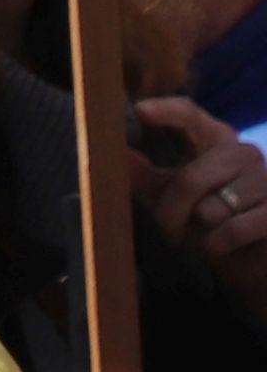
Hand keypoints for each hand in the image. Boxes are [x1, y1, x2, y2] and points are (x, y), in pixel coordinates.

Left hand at [134, 97, 266, 262]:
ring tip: (206, 236)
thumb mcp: (167, 198)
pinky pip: (234, 228)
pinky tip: (221, 246)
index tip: (140, 111)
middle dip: (170, 214)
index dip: (165, 112)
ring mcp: (266, 180)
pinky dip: (218, 244)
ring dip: (198, 233)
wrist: (249, 260)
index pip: (188, 114)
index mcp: (212, 139)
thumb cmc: (205, 223)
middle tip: (169, 230)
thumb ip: (145, 176)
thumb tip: (120, 154)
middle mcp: (242, 152)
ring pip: (210, 209)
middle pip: (187, 179)